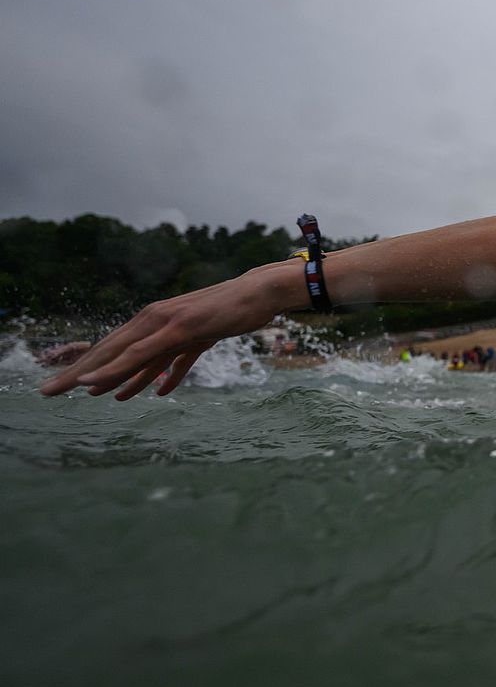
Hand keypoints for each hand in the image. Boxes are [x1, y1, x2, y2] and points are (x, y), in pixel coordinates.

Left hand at [40, 267, 293, 399]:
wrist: (258, 292)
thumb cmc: (227, 314)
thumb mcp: (194, 340)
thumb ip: (172, 360)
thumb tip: (156, 387)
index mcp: (151, 321)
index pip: (110, 347)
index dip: (83, 367)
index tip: (59, 386)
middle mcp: (153, 319)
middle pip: (107, 350)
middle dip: (76, 373)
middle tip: (46, 392)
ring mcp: (167, 322)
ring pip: (125, 353)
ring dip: (98, 374)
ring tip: (74, 394)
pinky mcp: (184, 328)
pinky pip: (152, 353)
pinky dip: (131, 368)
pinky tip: (117, 389)